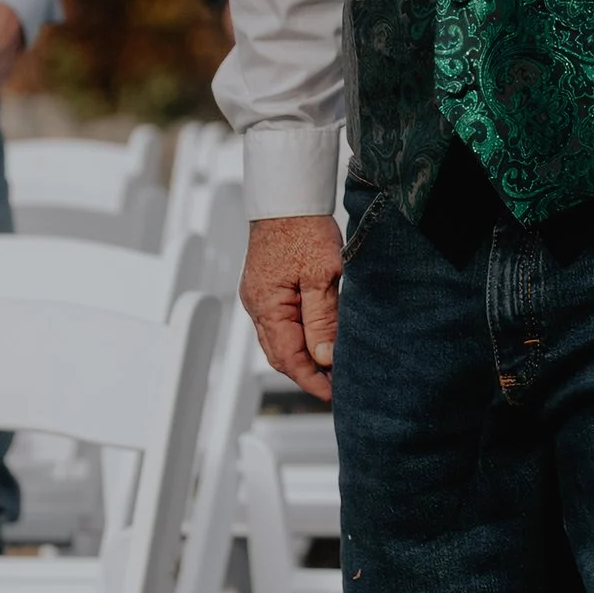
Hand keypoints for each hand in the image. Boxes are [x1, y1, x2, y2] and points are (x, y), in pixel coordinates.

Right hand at [241, 215, 344, 401]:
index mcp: (267, 306)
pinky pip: (280, 324)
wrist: (286, 198)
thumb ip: (323, 319)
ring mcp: (258, 298)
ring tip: (332, 368)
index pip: (289, 358)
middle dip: (308, 374)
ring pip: (280, 341)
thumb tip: (325, 358)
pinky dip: (299, 338)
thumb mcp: (322, 276)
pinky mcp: (266, 289)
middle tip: (337, 386)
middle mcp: (256, 306)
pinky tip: (319, 341)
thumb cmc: (303, 230)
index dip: (312, 380)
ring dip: (303, 357)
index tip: (335, 394)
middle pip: (281, 355)